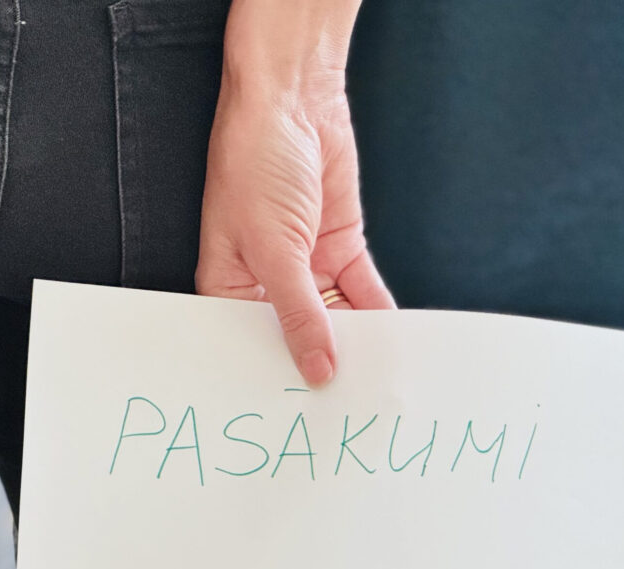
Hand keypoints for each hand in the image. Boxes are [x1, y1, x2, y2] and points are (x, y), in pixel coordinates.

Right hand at [195, 28, 395, 386]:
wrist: (292, 99)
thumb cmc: (252, 162)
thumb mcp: (272, 249)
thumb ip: (299, 313)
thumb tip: (318, 369)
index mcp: (229, 288)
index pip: (252, 346)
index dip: (276, 377)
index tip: (303, 413)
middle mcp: (266, 283)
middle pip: (297, 336)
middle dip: (322, 363)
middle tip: (349, 405)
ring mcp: (305, 266)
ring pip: (336, 318)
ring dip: (358, 342)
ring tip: (379, 378)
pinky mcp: (340, 248)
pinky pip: (362, 291)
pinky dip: (379, 313)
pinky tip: (395, 339)